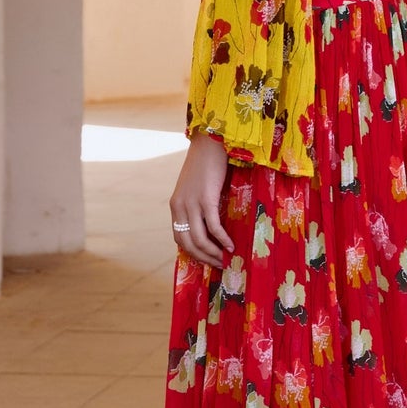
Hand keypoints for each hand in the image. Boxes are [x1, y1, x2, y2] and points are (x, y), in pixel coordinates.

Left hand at [169, 131, 234, 268]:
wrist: (210, 142)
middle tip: (219, 265)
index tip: (208, 259)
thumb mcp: (195, 188)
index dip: (193, 253)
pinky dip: (222, 239)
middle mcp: (180, 207)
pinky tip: (230, 246)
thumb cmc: (206, 164)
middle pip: (188, 244)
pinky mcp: (206, 198)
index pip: (179, 238)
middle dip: (204, 258)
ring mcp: (192, 203)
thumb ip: (197, 205)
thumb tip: (211, 225)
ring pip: (200, 239)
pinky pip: (213, 226)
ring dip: (213, 253)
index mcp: (176, 206)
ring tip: (226, 259)